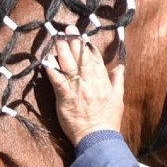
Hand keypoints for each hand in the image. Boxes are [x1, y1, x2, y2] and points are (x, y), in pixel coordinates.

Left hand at [43, 29, 124, 145]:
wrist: (98, 138)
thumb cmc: (108, 121)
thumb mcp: (118, 99)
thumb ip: (117, 81)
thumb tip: (119, 67)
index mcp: (102, 81)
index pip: (95, 59)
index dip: (88, 47)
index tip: (82, 37)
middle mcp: (90, 81)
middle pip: (81, 57)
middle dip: (74, 42)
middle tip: (68, 29)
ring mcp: (77, 88)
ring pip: (68, 64)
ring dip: (62, 50)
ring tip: (56, 38)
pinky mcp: (65, 97)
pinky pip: (57, 80)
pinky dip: (51, 69)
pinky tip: (47, 60)